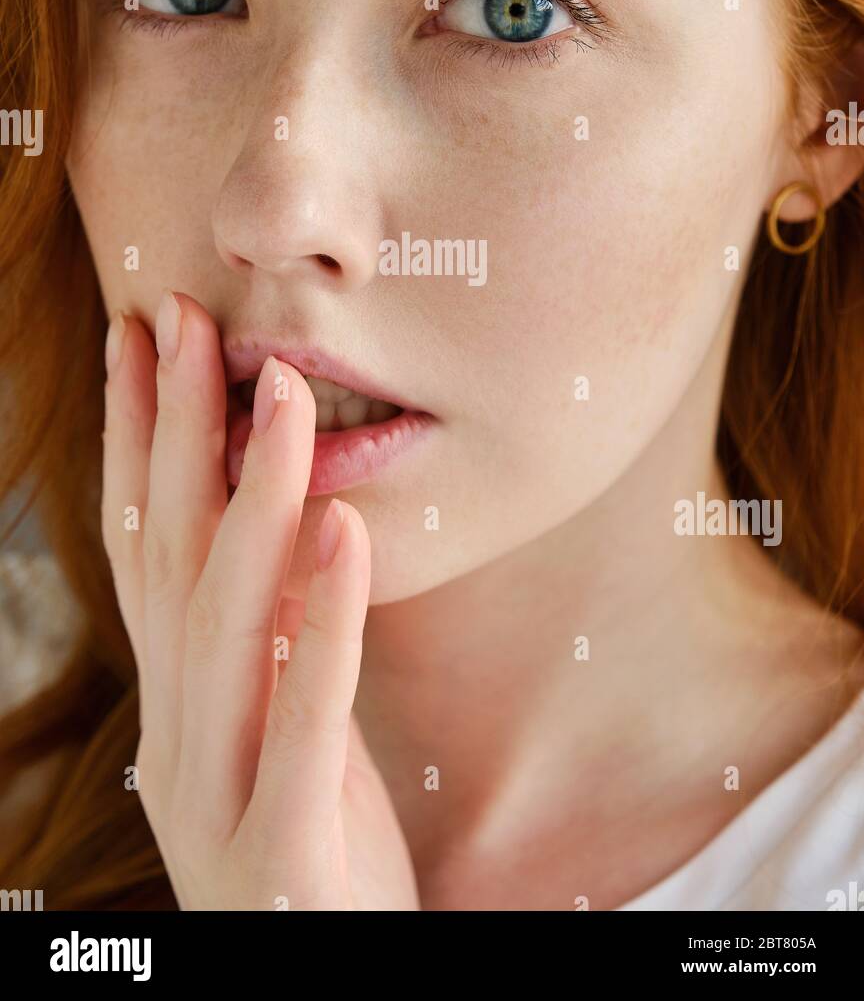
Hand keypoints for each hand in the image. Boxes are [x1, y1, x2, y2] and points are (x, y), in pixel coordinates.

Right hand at [101, 291, 419, 909]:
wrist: (321, 996)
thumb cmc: (316, 851)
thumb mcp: (277, 728)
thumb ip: (264, 637)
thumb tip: (280, 517)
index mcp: (176, 702)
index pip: (141, 545)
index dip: (134, 435)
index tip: (142, 335)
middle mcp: (176, 736)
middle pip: (166, 558)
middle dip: (172, 431)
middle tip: (181, 317)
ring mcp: (217, 793)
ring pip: (224, 620)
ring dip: (252, 494)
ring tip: (280, 391)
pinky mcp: (282, 848)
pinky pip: (304, 714)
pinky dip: (322, 616)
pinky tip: (343, 526)